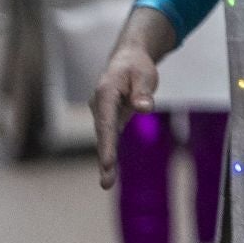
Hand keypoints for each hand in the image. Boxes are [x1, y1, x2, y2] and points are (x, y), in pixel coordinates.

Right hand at [92, 42, 158, 189]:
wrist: (127, 58)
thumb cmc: (136, 66)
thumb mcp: (144, 74)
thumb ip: (143, 91)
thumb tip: (144, 108)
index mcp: (105, 93)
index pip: (106, 122)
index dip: (106, 144)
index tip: (107, 162)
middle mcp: (99, 105)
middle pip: (102, 135)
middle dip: (104, 159)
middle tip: (106, 183)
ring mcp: (102, 113)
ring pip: (104, 139)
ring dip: (105, 161)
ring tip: (107, 183)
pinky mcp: (109, 118)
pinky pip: (110, 137)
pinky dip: (109, 153)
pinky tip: (110, 172)